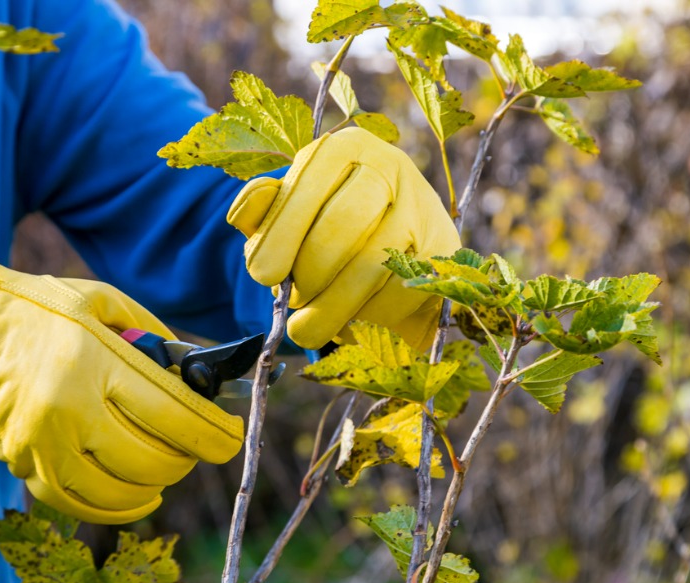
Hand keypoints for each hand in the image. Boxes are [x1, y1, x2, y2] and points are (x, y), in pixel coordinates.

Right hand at [0, 230, 242, 523]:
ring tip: (167, 467)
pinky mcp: (25, 466)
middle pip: (153, 459)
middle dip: (187, 457)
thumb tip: (201, 370)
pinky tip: (137, 495)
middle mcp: (69, 406)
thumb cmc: (37, 310)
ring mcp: (43, 443)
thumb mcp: (100, 301)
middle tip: (195, 444)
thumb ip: (154, 335)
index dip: (214, 435)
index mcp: (94, 358)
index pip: (174, 414)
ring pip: (123, 491)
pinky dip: (119, 508)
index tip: (230, 438)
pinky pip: (83, 506)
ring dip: (157, 484)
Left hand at [227, 127, 460, 349]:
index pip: (307, 189)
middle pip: (340, 229)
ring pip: (370, 266)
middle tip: (293, 301)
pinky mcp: (443, 250)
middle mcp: (389, 167)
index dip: (280, 236)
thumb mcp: (287, 213)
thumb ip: (261, 211)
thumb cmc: (325, 229)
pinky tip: (352, 320)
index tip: (263, 275)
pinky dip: (368, 317)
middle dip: (308, 276)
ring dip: (332, 307)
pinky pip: (398, 293)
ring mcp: (422, 207)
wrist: (396, 251)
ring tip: (310, 326)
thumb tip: (246, 211)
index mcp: (344, 149)